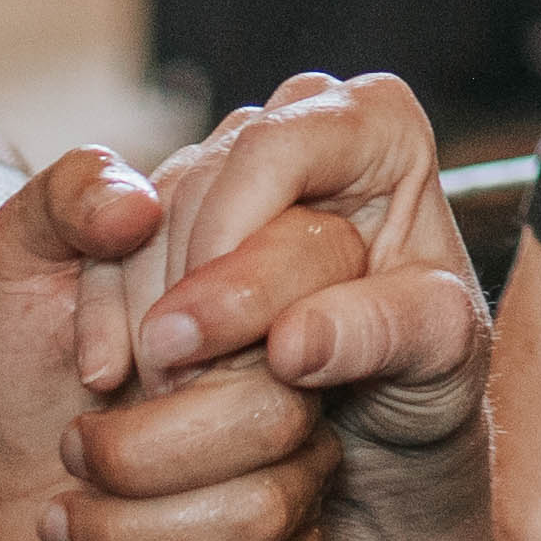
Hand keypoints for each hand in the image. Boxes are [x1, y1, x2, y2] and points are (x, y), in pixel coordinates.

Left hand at [0, 146, 355, 540]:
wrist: (1, 440)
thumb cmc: (24, 340)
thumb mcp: (21, 252)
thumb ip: (67, 194)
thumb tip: (135, 202)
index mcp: (255, 292)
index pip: (290, 299)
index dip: (181, 337)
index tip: (94, 363)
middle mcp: (293, 381)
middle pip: (277, 421)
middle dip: (143, 447)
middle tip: (72, 443)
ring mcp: (296, 474)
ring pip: (260, 515)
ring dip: (129, 527)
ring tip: (65, 508)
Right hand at [127, 71, 497, 449]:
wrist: (378, 419)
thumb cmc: (424, 370)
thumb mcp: (436, 360)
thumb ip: (377, 336)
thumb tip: (292, 342)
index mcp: (377, 124)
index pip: (275, 151)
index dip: (233, 240)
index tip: (218, 336)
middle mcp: (294, 122)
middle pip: (206, 186)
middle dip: (191, 291)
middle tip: (190, 383)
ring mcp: (226, 163)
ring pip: (149, 217)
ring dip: (146, 311)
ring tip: (170, 391)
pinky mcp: (171, 213)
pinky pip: (110, 247)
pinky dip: (104, 314)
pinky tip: (109, 375)